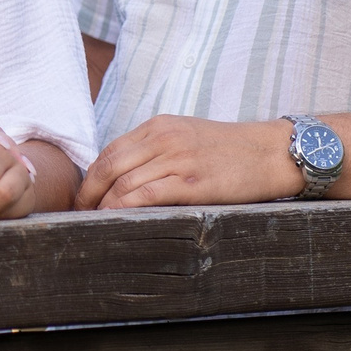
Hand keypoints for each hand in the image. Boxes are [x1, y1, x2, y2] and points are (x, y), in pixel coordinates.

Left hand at [78, 115, 301, 209]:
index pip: (111, 150)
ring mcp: (177, 159)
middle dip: (88, 193)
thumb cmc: (231, 151)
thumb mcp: (187, 137)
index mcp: (159, 126)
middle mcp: (164, 138)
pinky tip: (115, 221)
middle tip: (78, 214)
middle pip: (109, 166)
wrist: (271, 153)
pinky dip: (124, 209)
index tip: (83, 197)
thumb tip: (125, 178)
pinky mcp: (192, 182)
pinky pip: (146, 194)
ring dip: (103, 206)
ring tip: (94, 224)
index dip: (90, 176)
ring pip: (124, 182)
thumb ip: (157, 150)